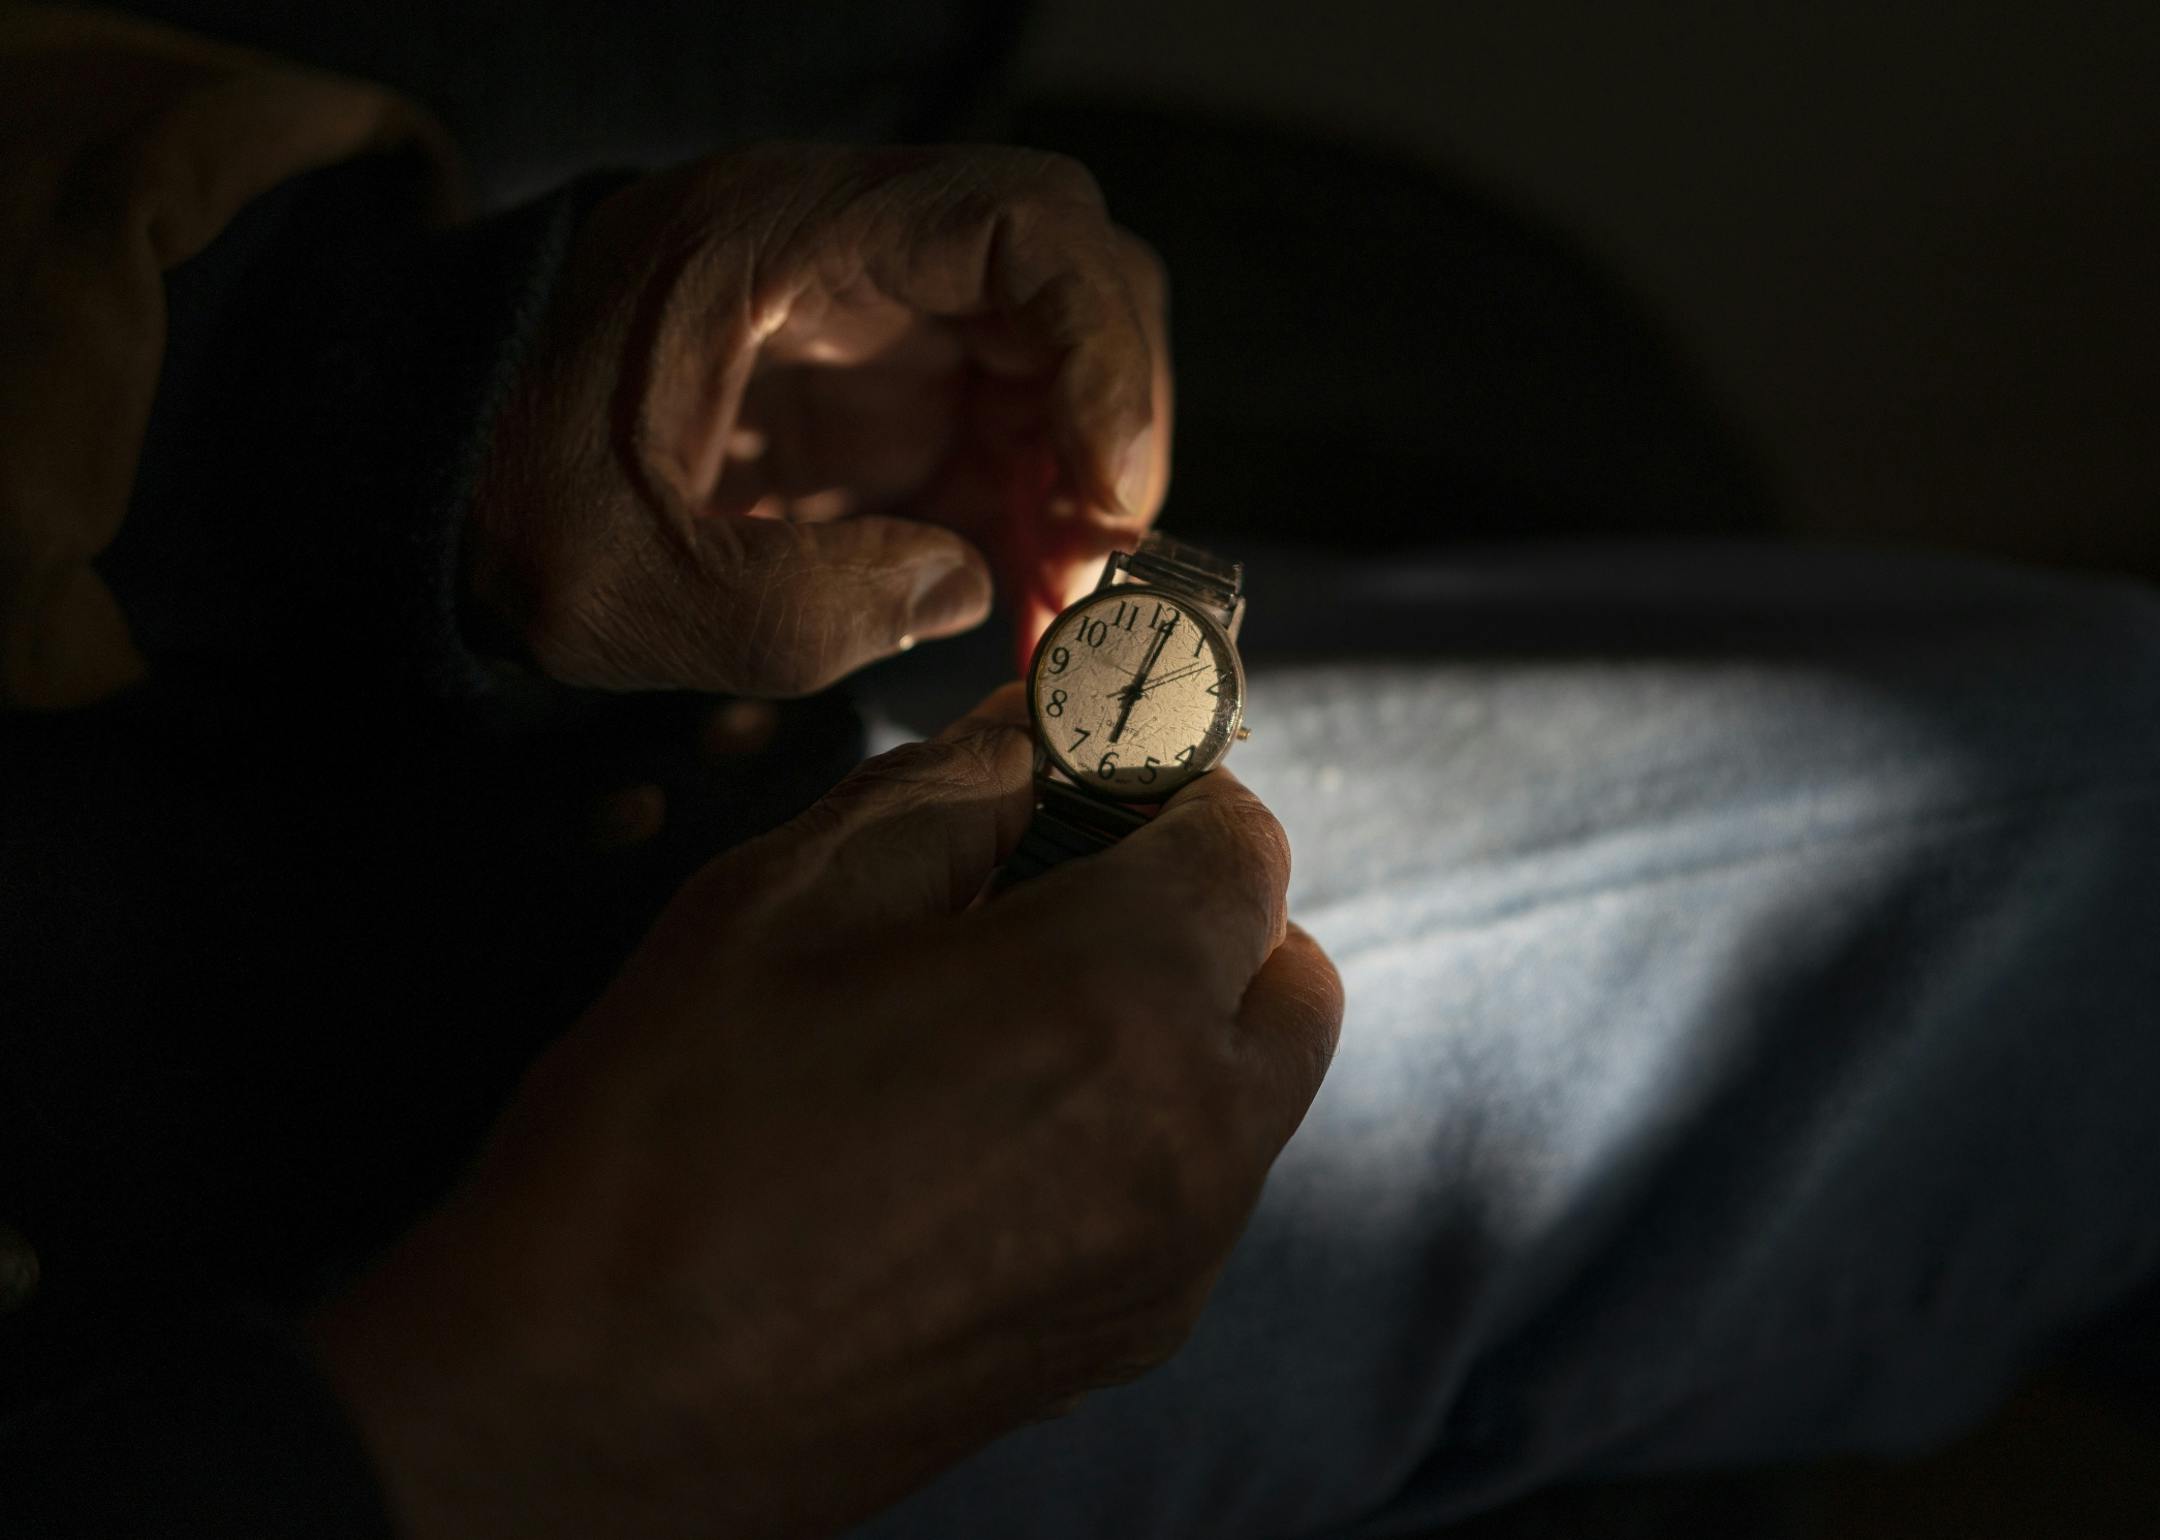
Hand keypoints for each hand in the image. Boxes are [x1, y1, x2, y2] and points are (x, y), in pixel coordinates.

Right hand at [311, 685, 1340, 1539]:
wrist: (587, 1411)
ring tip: (1019, 1011)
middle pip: (1287, 970)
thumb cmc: (663, 1140)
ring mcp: (1170, 1259)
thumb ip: (950, 788)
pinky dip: (1155, 1127)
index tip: (1088, 778)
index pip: (1242, 840)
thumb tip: (1042, 727)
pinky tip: (1001, 1127)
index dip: (1168, 783)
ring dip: (1187, 1018)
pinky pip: (1200, 1192)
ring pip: (1259, 1090)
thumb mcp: (785, 900)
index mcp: (1117, 1000)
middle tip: (1061, 888)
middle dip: (1203, 905)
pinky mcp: (1123, 1339)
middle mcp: (1190, 1139)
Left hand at [467, 146, 1172, 695]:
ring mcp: (861, 322)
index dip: (1104, 349)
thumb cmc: (488, 501)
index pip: (1021, 223)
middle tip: (1096, 568)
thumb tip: (972, 592)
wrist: (408, 476)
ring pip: (1048, 360)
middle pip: (1065, 277)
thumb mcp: (619, 585)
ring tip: (1064, 614)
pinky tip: (1021, 610)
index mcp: (778, 239)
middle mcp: (844, 256)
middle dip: (1111, 419)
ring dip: (1081, 481)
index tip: (1111, 490)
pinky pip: (995, 431)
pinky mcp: (862, 397)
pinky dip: (1031, 516)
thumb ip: (802, 611)